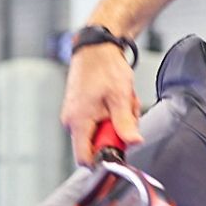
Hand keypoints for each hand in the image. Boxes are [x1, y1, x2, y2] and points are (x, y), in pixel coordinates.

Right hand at [60, 43, 142, 166]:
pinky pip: (99, 121)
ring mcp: (75, 115)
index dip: (105, 158)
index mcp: (77, 121)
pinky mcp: (81, 109)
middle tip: (128, 113)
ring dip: (118, 121)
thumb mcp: (120, 97)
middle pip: (98, 144)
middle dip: (117, 132)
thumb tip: (134, 143)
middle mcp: (71, 121)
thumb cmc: (105, 67)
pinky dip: (113, 113)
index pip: (85, 158)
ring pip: (102, 131)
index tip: (121, 147)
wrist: (97, 46)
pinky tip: (118, 98)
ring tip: (123, 100)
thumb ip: (125, 124)